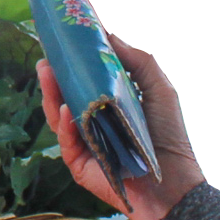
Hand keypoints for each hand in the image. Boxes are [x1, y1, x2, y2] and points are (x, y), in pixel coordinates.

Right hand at [38, 35, 203, 219]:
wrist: (173, 182)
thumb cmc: (169, 138)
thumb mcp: (160, 91)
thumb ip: (140, 62)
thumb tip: (112, 37)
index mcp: (108, 107)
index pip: (83, 83)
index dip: (72, 65)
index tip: (63, 45)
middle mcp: (93, 124)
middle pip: (65, 98)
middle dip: (53, 78)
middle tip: (46, 59)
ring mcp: (85, 145)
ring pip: (59, 118)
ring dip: (51, 95)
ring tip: (47, 73)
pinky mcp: (80, 165)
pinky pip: (67, 143)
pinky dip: (64, 125)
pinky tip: (65, 107)